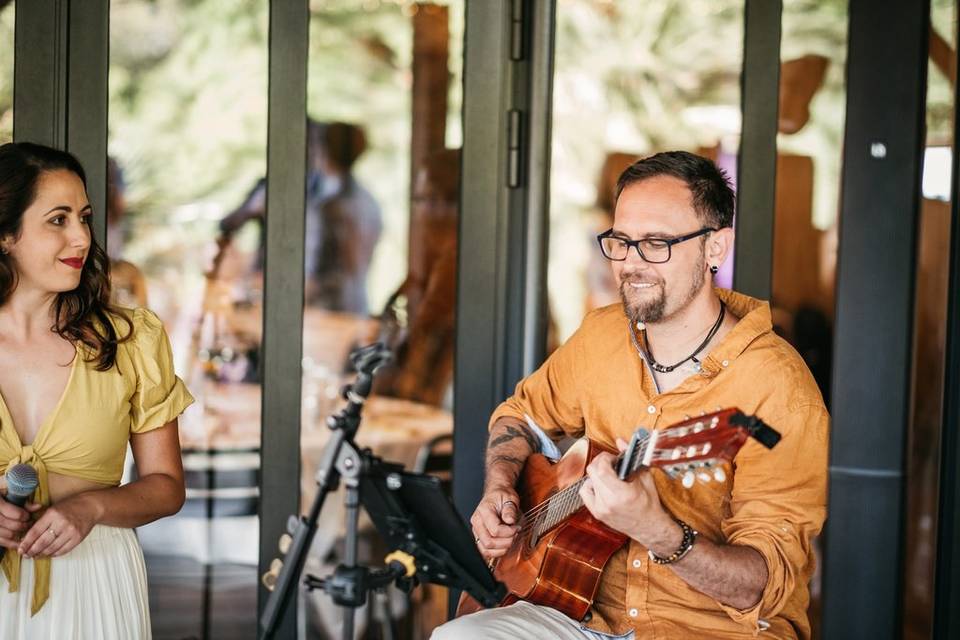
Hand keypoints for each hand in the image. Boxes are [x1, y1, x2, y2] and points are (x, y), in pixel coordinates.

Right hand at [0, 491, 40, 549]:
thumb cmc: (1, 496)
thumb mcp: (10, 495)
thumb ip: (23, 501)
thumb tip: (39, 507)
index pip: (17, 514)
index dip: (25, 516)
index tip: (28, 516)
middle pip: (13, 526)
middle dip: (24, 526)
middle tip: (29, 523)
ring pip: (8, 535)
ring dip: (19, 534)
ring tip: (24, 529)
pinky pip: (2, 542)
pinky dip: (12, 543)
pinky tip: (20, 541)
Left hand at [18, 493, 100, 558]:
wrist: (91, 506)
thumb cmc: (69, 507)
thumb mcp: (52, 508)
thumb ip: (39, 520)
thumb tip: (26, 536)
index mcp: (53, 514)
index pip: (35, 532)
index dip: (26, 543)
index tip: (21, 549)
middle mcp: (62, 522)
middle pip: (42, 542)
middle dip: (32, 551)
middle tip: (26, 555)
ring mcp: (71, 531)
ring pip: (52, 548)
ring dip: (42, 554)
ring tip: (36, 555)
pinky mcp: (78, 538)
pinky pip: (63, 550)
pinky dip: (54, 554)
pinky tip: (49, 553)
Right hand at [470, 485, 520, 560]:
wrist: (496, 494)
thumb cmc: (502, 496)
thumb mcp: (510, 498)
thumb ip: (510, 510)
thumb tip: (510, 521)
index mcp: (483, 511)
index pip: (495, 530)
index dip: (509, 532)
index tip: (517, 527)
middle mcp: (477, 522)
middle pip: (489, 542)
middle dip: (506, 542)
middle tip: (515, 534)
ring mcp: (476, 531)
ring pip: (486, 550)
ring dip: (502, 549)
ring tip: (510, 539)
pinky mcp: (479, 538)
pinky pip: (485, 552)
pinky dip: (497, 552)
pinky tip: (505, 544)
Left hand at [579, 438, 679, 553]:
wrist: (649, 527)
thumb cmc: (650, 504)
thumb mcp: (645, 478)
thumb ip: (631, 458)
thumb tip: (620, 442)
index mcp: (623, 494)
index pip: (602, 470)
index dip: (605, 458)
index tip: (612, 457)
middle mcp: (609, 502)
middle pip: (592, 472)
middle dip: (600, 463)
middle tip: (610, 462)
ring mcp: (601, 509)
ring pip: (587, 481)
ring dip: (596, 474)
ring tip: (608, 475)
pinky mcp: (597, 513)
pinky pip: (585, 493)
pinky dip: (591, 486)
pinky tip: (601, 486)